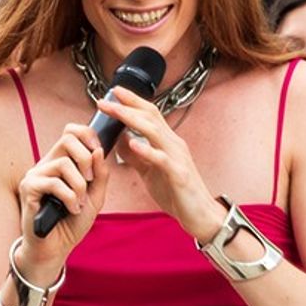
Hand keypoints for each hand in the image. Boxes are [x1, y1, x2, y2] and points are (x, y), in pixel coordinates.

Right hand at [15, 119, 112, 275]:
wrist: (55, 248)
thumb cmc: (72, 223)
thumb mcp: (95, 197)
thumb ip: (100, 174)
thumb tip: (99, 150)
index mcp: (61, 162)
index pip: (71, 132)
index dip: (87, 134)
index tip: (99, 150)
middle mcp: (46, 164)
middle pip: (67, 139)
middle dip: (86, 159)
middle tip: (90, 181)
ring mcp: (35, 175)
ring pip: (63, 163)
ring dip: (79, 186)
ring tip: (78, 204)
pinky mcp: (28, 189)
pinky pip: (54, 183)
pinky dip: (69, 197)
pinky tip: (70, 209)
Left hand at [88, 85, 213, 236]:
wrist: (200, 214)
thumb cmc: (176, 192)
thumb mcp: (150, 171)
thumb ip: (136, 156)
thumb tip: (119, 140)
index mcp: (167, 142)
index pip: (150, 114)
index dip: (132, 101)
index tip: (113, 91)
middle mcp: (174, 144)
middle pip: (151, 117)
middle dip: (127, 106)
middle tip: (105, 99)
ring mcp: (178, 158)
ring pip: (155, 132)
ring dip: (132, 120)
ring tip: (115, 112)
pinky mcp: (179, 174)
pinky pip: (162, 159)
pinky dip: (147, 150)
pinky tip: (133, 143)